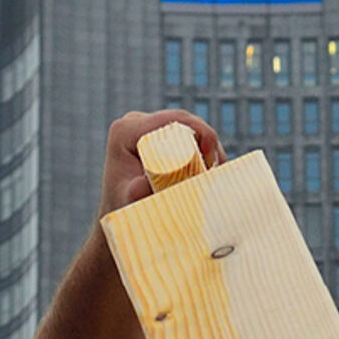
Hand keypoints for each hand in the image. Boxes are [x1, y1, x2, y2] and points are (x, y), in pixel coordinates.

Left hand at [96, 109, 223, 222]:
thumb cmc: (121, 211)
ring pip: (188, 127)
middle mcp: (134, 123)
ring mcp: (147, 127)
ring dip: (207, 147)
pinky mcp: (160, 136)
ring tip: (217, 173)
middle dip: (206, 140)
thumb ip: (134, 193)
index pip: (168, 121)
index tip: (212, 157)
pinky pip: (188, 135)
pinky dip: (204, 150)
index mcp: (124, 131)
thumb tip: (143, 183)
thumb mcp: (128, 203)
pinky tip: (213, 168)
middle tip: (218, 168)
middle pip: (182, 121)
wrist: (119, 217)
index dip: (198, 131)